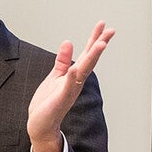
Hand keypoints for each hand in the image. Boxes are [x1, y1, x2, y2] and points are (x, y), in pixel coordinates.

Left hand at [27, 21, 113, 151]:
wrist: (41, 125)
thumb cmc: (47, 103)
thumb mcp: (55, 76)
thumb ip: (62, 61)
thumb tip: (68, 42)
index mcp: (74, 75)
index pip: (87, 54)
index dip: (94, 39)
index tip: (102, 26)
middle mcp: (76, 82)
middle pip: (90, 60)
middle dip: (100, 44)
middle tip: (110, 31)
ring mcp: (70, 90)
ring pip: (83, 71)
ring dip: (92, 58)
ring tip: (100, 44)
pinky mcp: (60, 99)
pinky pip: (67, 87)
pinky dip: (71, 78)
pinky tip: (74, 68)